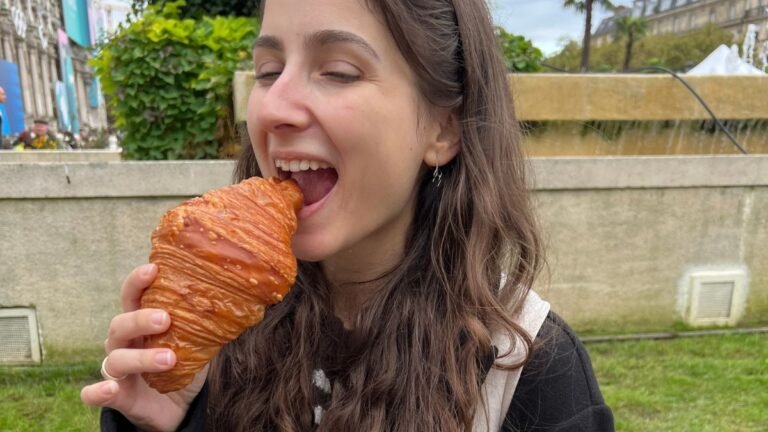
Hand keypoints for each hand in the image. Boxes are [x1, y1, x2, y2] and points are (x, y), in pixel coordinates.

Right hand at [80, 264, 207, 430]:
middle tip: (166, 318)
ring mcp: (118, 369)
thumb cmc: (183, 366)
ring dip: (141, 357)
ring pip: (117, 358)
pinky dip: (99, 390)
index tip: (153, 269)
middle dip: (141, 319)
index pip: (133, 297)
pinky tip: (109, 388)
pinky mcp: (117, 396)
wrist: (178, 407)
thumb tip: (243, 302)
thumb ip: (207, 325)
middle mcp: (124, 343)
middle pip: (120, 324)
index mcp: (141, 324)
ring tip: (170, 358)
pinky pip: (97, 393)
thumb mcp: (197, 343)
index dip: (138, 282)